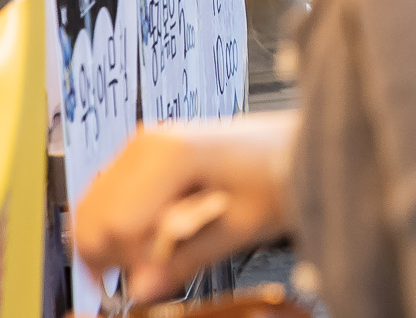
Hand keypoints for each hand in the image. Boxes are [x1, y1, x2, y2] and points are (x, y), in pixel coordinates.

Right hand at [76, 113, 298, 303]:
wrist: (302, 146)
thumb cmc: (282, 173)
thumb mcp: (242, 226)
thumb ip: (188, 259)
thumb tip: (141, 290)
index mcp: (170, 155)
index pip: (117, 225)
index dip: (134, 259)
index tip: (161, 273)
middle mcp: (148, 144)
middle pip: (95, 216)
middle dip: (118, 252)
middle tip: (156, 268)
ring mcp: (144, 146)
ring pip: (94, 208)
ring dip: (117, 239)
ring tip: (161, 249)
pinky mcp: (148, 155)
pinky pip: (110, 198)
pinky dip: (123, 223)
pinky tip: (158, 232)